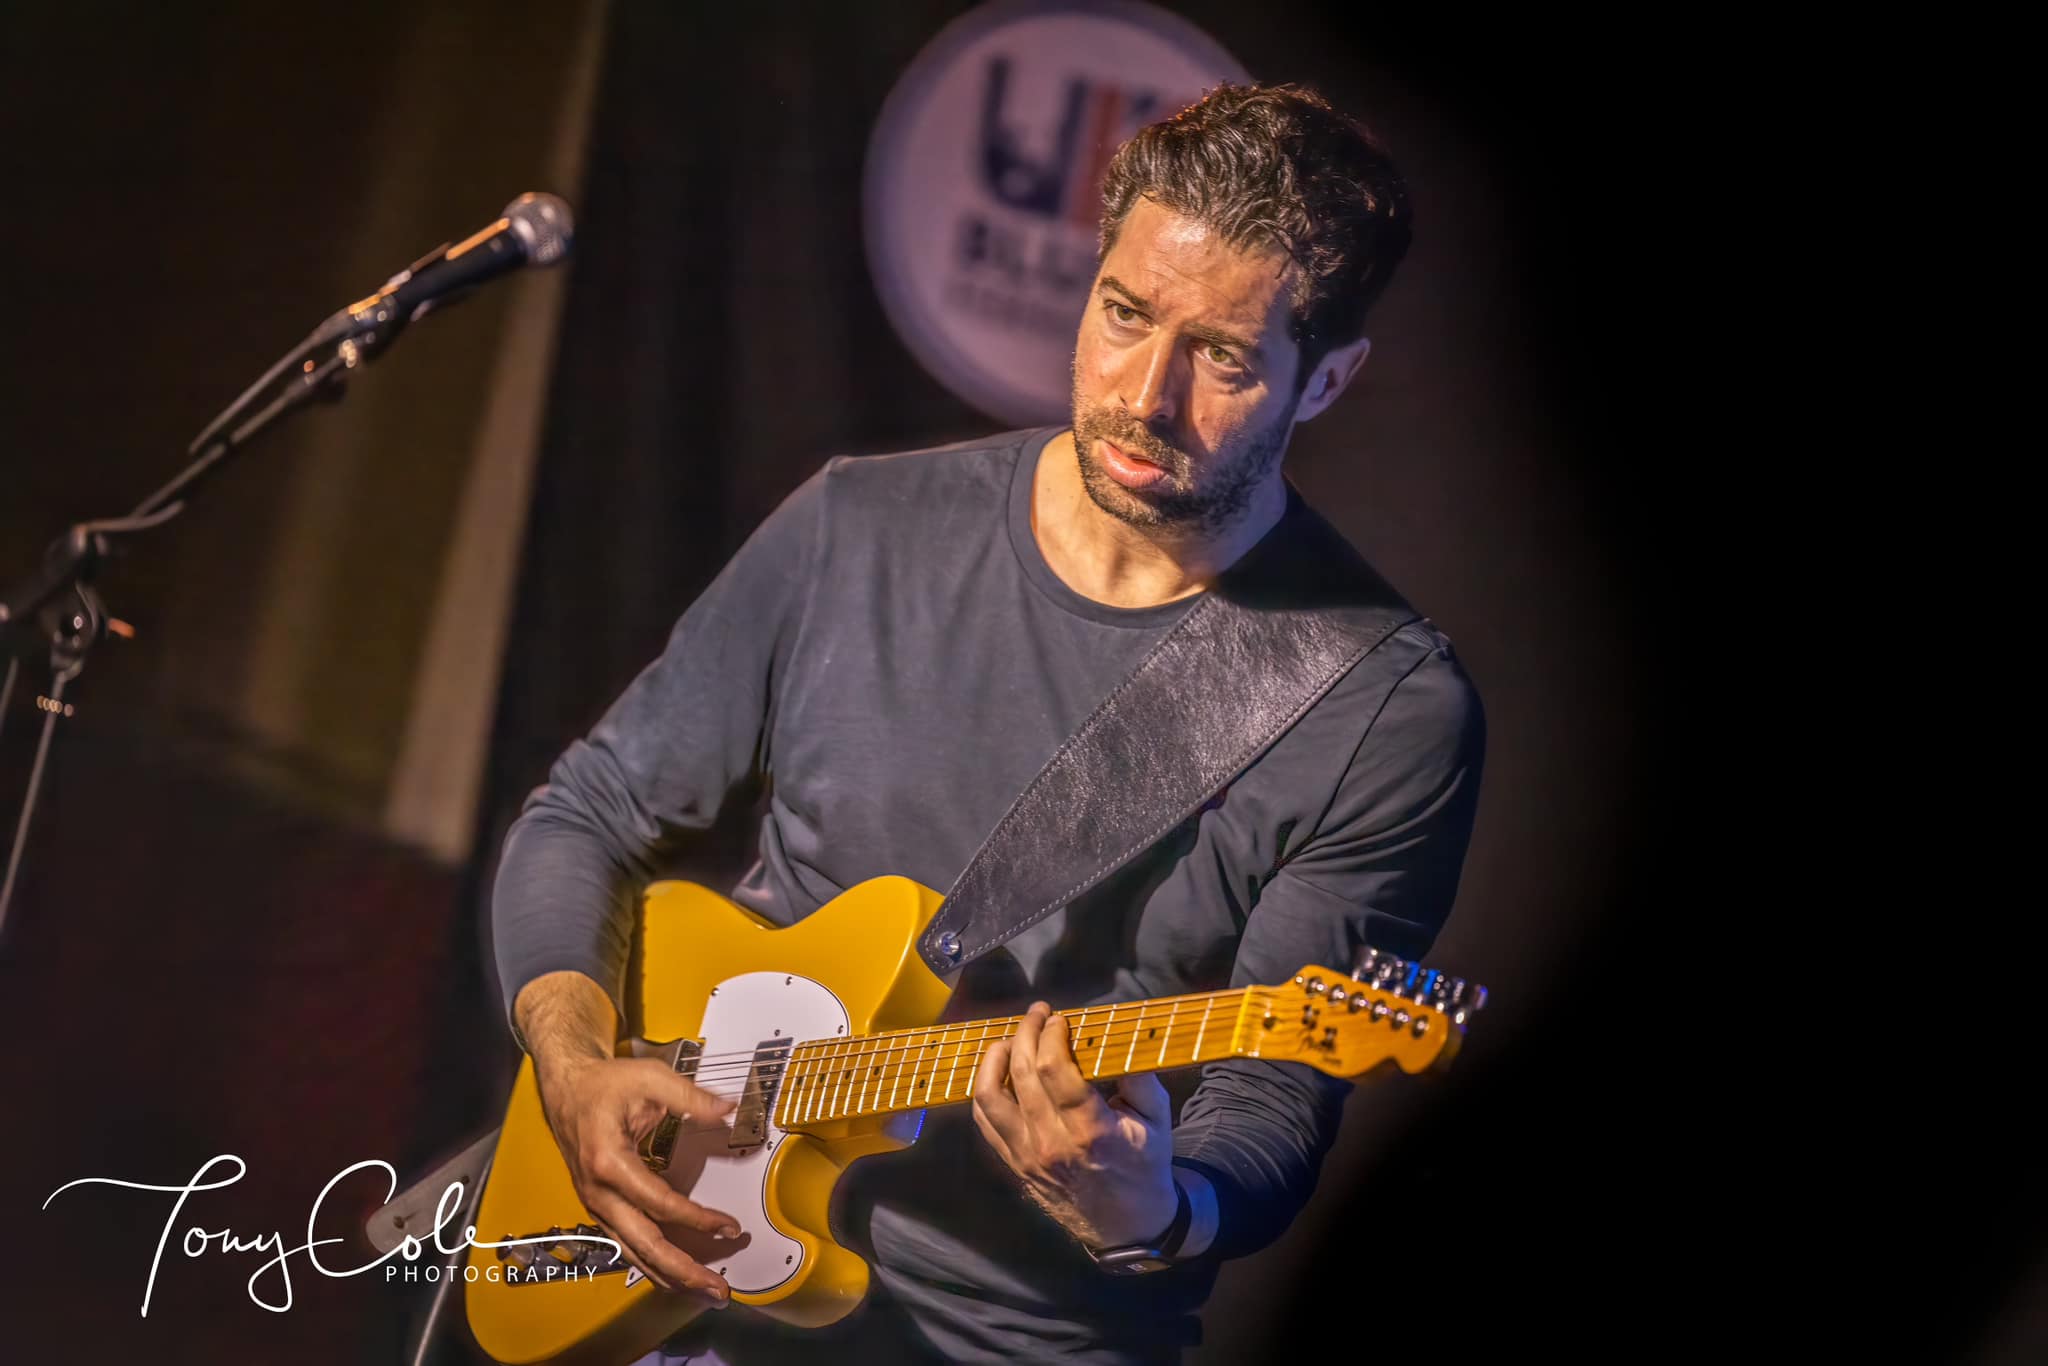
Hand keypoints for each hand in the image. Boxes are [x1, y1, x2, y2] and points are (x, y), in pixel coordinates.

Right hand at [533, 1051, 741, 1304]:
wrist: (567, 1088)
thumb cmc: (604, 1084)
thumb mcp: (649, 1077)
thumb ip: (690, 1097)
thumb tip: (727, 1110)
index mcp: (608, 1161)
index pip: (659, 1203)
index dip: (697, 1220)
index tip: (729, 1227)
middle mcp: (598, 1191)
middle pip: (644, 1243)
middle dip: (683, 1270)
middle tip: (718, 1289)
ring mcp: (596, 1204)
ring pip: (633, 1252)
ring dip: (670, 1275)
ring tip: (703, 1291)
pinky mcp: (600, 1207)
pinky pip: (627, 1242)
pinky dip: (653, 1262)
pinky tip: (676, 1273)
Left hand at [970, 1001, 1178, 1248]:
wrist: (1126, 1225)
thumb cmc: (1145, 1166)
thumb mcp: (1157, 1121)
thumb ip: (1139, 1077)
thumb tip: (1114, 1036)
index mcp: (1091, 1131)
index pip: (1055, 1070)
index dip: (1052, 1035)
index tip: (1060, 1018)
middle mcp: (1051, 1143)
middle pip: (1021, 1073)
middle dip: (1026, 1032)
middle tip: (1038, 1013)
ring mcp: (1027, 1155)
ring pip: (989, 1097)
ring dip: (995, 1059)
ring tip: (1009, 1040)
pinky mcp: (1014, 1164)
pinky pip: (984, 1121)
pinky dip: (985, 1089)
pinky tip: (1000, 1072)